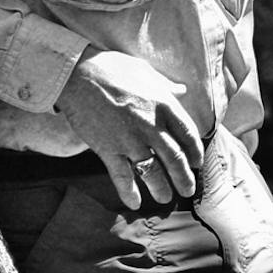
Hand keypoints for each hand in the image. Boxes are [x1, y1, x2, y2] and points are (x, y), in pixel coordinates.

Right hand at [55, 49, 203, 207]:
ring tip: (165, 198)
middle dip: (184, 179)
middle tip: (188, 190)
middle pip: (175, 159)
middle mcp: (151, 126)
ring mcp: (129, 139)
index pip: (189, 136)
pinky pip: (122, 177)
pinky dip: (130, 193)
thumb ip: (165, 86)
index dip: (195, 153)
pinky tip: (135, 204)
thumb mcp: (146, 72)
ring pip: (152, 172)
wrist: (77, 73)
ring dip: (161, 189)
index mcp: (165, 105)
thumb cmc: (112, 69)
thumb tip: (182, 90)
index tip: (196, 164)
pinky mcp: (108, 148)